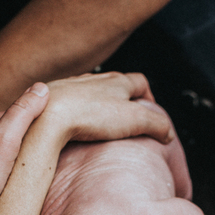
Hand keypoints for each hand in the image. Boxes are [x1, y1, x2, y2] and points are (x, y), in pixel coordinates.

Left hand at [45, 72, 173, 143]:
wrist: (47, 115)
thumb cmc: (89, 115)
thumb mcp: (134, 120)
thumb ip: (156, 124)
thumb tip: (168, 134)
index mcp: (116, 82)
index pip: (139, 82)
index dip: (148, 96)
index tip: (149, 111)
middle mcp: (94, 81)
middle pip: (115, 85)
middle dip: (124, 99)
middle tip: (128, 118)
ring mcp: (72, 88)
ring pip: (91, 92)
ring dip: (100, 104)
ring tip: (102, 122)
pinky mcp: (53, 100)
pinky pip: (70, 103)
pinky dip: (78, 111)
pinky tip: (75, 124)